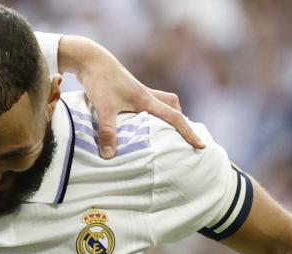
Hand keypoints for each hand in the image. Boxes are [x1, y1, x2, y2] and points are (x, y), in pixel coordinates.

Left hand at [62, 36, 202, 157]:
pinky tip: (135, 121)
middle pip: (172, 105)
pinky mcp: (124, 89)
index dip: (188, 132)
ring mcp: (135, 91)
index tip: (201, 145)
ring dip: (164, 113)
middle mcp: (145, 94)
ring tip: (160, 130)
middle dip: (180, 120)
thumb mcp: (104, 108)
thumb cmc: (100, 81)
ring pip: (159, 101)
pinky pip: (144, 101)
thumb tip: (109, 156)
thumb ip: (107, 132)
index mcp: (146, 99)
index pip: (175, 118)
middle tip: (181, 135)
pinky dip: (147, 111)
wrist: (90, 59)